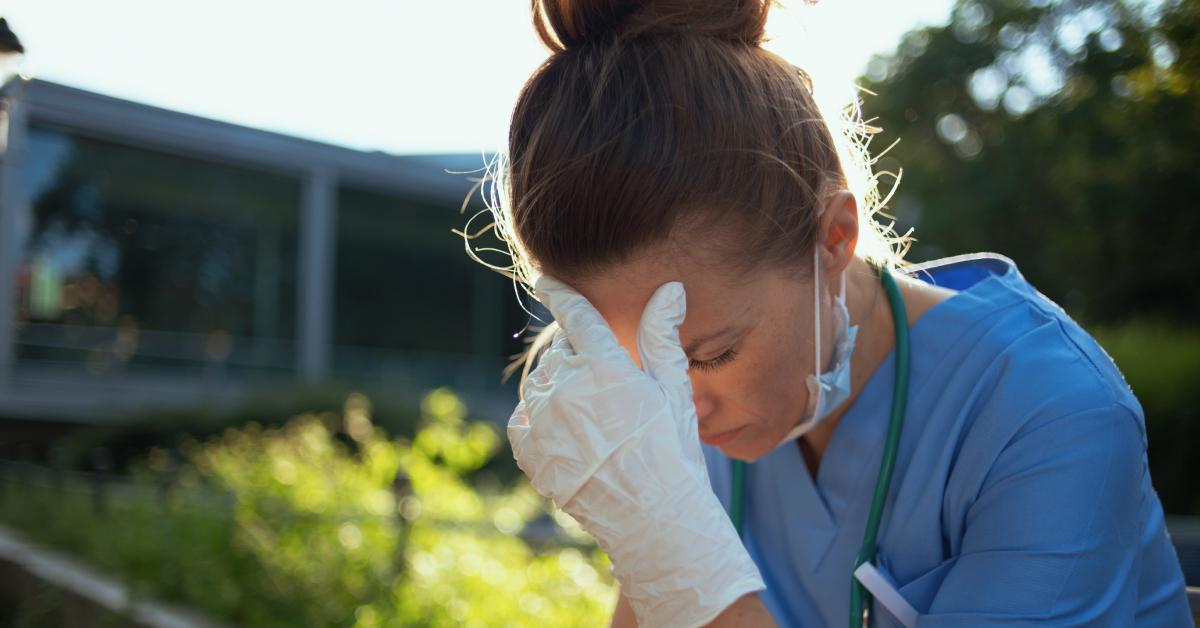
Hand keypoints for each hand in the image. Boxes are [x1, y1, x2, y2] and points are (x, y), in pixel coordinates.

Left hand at [507, 274, 763, 627]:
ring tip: (591, 414)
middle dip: (578, 355)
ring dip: (559, 385)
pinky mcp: (527, 447)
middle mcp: (566, 387)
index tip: (545, 279)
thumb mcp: (674, 391)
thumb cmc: (672, 452)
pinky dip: (539, 416)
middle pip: (561, 350)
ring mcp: (542, 419)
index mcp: (605, 367)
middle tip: (605, 383)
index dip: (559, 292)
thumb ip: (662, 335)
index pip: (575, 315)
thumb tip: (670, 288)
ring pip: (541, 380)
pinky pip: (524, 415)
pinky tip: (568, 431)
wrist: (652, 520)